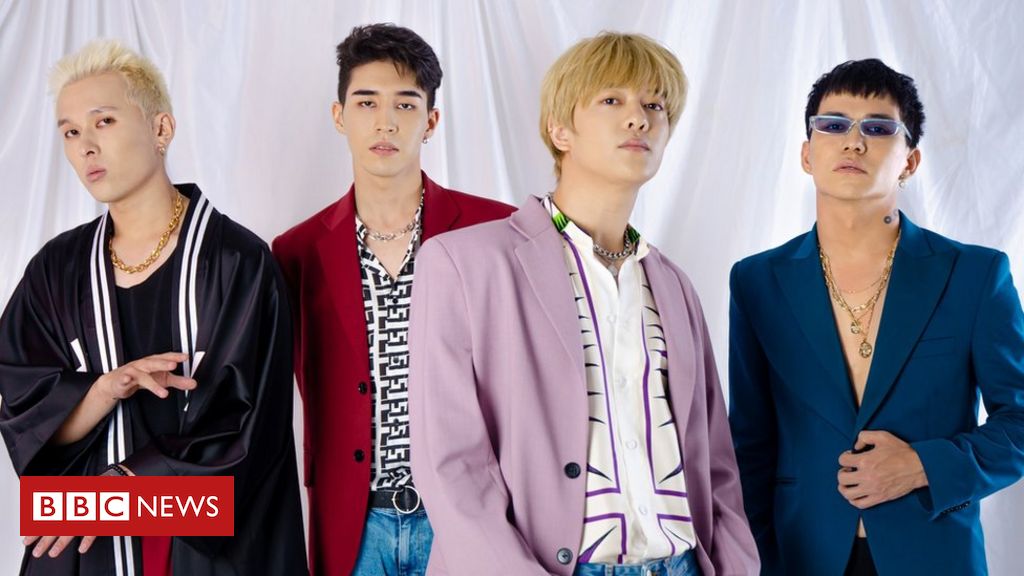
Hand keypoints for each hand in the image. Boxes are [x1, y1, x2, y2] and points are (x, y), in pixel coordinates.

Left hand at [20, 465, 134, 556]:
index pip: (49, 516)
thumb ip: (68, 503)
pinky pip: (94, 527)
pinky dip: (88, 539)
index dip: (37, 528)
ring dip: (61, 542)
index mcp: (70, 500)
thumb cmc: (101, 488)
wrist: (119, 478)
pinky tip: (82, 549)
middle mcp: (77, 505)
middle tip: (35, 552)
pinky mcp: (102, 513)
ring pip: (72, 528)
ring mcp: (88, 509)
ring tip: (52, 554)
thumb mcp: (79, 492)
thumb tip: (54, 512)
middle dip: (44, 539)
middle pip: (57, 524)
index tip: (27, 539)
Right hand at [97, 352, 196, 399]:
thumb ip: (178, 381)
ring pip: (142, 376)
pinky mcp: (122, 380)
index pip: (166, 357)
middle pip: (154, 363)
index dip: (175, 356)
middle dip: (163, 363)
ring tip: (163, 393)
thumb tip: (193, 383)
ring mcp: (132, 372)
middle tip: (173, 365)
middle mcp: (143, 365)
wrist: (117, 382)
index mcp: (154, 362)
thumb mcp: (162, 379)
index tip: (186, 357)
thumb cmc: (141, 377)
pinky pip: (124, 379)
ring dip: (152, 384)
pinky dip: (125, 379)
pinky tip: (128, 380)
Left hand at [837, 430, 927, 508]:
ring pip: (848, 494)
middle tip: (849, 470)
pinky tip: (856, 493)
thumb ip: (864, 436)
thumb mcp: (882, 436)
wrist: (919, 467)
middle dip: (842, 472)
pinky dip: (854, 500)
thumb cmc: (902, 451)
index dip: (844, 457)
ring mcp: (873, 489)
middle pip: (841, 478)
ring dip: (844, 488)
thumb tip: (855, 446)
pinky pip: (860, 504)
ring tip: (849, 483)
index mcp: (865, 460)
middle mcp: (866, 476)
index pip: (842, 460)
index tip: (851, 457)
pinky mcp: (880, 498)